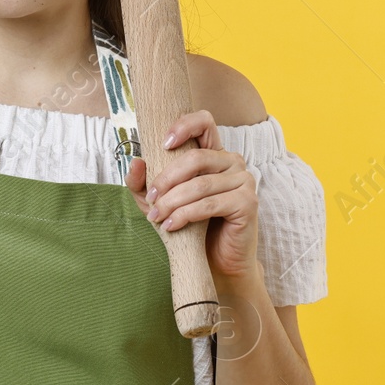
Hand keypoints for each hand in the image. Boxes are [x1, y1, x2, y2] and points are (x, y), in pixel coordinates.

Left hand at [124, 109, 260, 282]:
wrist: (215, 262)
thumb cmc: (190, 228)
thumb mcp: (159, 203)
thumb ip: (143, 184)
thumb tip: (136, 161)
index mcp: (214, 154)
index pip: (204, 122)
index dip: (184, 125)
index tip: (163, 143)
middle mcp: (233, 162)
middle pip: (196, 158)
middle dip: (166, 179)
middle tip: (151, 198)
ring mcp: (244, 180)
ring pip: (200, 184)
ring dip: (172, 201)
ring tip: (157, 217)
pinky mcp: (248, 202)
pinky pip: (210, 204)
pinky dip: (186, 215)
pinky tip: (171, 226)